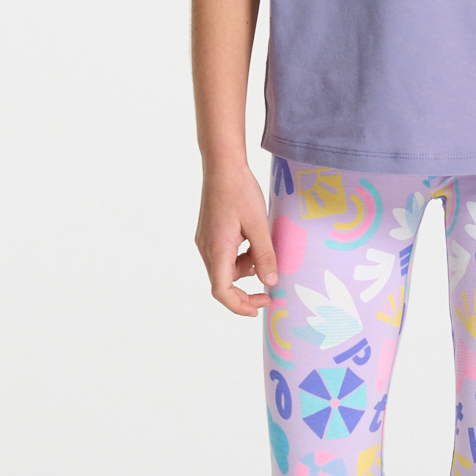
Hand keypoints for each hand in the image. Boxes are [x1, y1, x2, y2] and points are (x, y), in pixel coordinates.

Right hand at [196, 164, 279, 314]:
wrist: (222, 166)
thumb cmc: (240, 192)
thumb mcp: (259, 225)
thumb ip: (265, 255)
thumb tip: (270, 282)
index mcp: (217, 249)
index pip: (221, 291)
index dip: (238, 305)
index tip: (258, 308)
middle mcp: (206, 248)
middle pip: (223, 282)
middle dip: (245, 290)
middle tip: (269, 292)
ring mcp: (205, 241)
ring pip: (225, 268)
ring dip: (245, 268)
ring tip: (263, 252)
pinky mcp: (209, 234)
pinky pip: (224, 255)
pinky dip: (240, 257)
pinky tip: (253, 242)